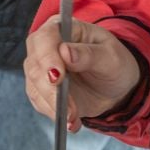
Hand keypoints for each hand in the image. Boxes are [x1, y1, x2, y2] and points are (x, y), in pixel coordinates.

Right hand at [22, 18, 140, 131]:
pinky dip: (55, 114)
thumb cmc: (115, 63)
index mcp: (62, 28)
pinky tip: (72, 121)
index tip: (58, 77)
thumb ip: (89, 54)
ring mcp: (41, 69)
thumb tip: (65, 52)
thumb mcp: (111, 56)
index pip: (45, 38)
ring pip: (34, 87)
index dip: (48, 57)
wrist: (115, 86)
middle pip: (35, 65)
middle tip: (68, 107)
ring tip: (74, 116)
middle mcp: (45, 47)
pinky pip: (41, 103)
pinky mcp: (42, 90)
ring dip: (54, 105)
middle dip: (50, 89)